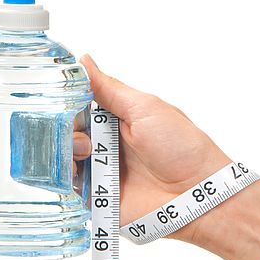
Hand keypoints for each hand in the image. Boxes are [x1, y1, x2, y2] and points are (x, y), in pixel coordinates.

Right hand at [73, 54, 230, 239]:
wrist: (197, 192)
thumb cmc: (182, 147)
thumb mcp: (144, 108)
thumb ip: (109, 89)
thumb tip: (84, 62)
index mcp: (116, 121)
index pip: (78, 109)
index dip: (68, 107)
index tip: (62, 106)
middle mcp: (106, 145)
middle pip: (67, 134)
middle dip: (65, 132)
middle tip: (83, 137)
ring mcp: (101, 172)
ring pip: (65, 159)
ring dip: (65, 153)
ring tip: (84, 154)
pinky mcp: (98, 197)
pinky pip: (70, 188)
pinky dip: (66, 178)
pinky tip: (75, 171)